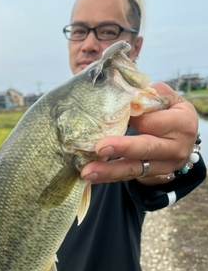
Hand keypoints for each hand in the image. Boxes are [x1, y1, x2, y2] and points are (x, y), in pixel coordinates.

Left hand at [80, 83, 197, 184]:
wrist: (183, 141)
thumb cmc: (171, 114)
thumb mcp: (170, 100)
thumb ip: (153, 94)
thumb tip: (129, 93)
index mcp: (181, 124)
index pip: (151, 121)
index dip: (131, 117)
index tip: (111, 112)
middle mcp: (175, 148)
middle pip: (146, 148)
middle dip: (122, 148)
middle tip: (100, 147)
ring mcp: (164, 166)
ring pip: (135, 169)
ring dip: (110, 171)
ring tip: (88, 172)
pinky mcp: (151, 176)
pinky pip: (128, 176)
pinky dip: (109, 177)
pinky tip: (92, 177)